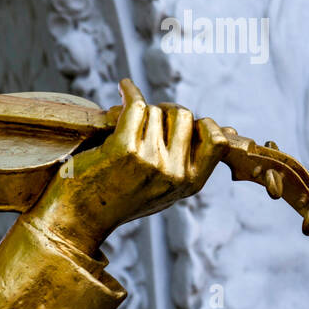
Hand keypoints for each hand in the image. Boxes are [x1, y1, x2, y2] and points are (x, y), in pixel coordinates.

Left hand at [23, 79, 225, 252]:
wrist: (77, 220)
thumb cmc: (119, 200)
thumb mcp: (166, 189)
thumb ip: (193, 164)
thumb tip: (231, 128)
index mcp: (189, 184)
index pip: (216, 140)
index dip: (200, 124)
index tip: (181, 123)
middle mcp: (174, 173)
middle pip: (183, 116)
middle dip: (164, 110)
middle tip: (145, 118)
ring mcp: (150, 161)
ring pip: (155, 111)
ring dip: (140, 110)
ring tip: (124, 121)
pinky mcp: (124, 150)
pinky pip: (136, 106)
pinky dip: (130, 91)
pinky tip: (124, 87)